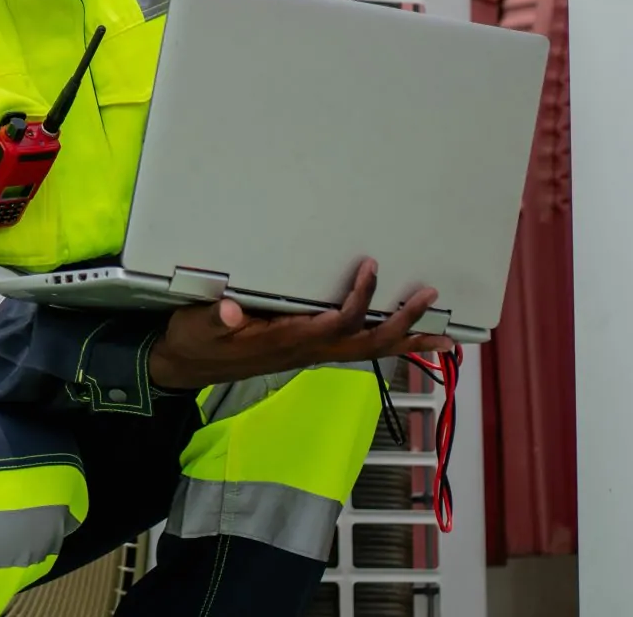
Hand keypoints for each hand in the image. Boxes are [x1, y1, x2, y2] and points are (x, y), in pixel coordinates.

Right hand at [145, 259, 453, 391]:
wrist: (187, 366)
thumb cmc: (195, 340)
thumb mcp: (198, 326)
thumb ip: (217, 318)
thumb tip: (233, 313)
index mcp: (287, 340)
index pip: (336, 323)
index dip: (359, 299)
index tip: (371, 265)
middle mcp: (308, 351)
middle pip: (368, 343)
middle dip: (403, 323)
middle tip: (431, 296)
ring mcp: (312, 355)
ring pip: (369, 352)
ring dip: (407, 342)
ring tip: (445, 337)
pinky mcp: (310, 351)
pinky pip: (359, 351)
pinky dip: (389, 346)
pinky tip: (407, 341)